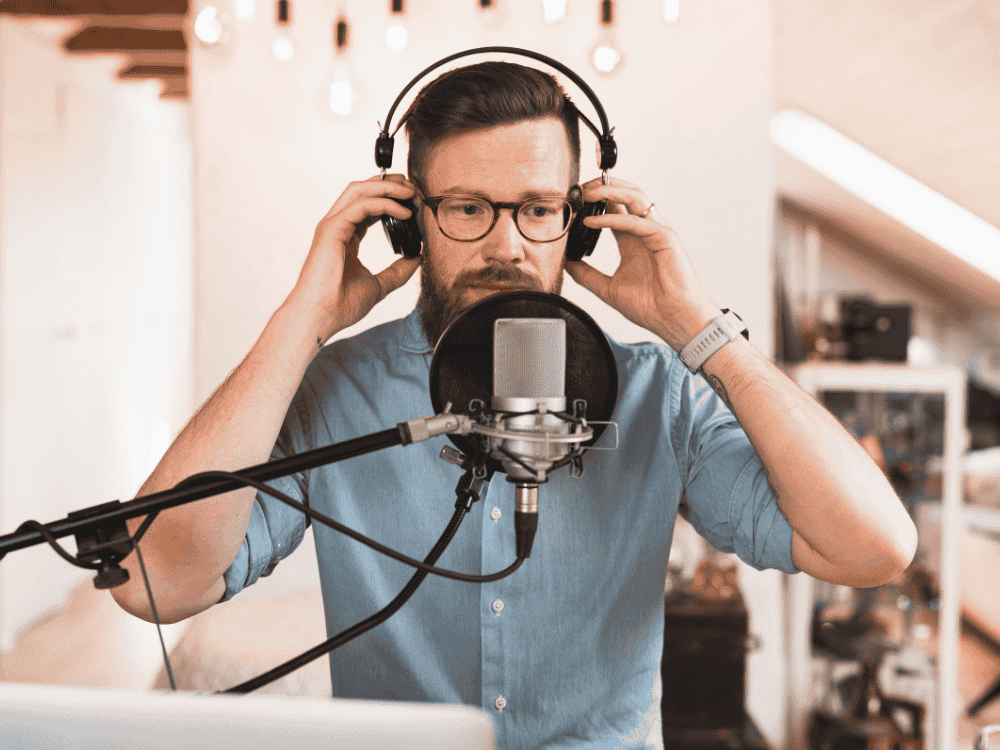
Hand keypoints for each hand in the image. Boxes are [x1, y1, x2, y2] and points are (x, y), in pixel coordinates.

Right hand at [289, 174, 421, 338]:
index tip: (414, 202)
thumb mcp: (379, 285)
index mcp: (345, 236)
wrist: (321, 316)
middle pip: (363, 190)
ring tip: (411, 192)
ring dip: (388, 187)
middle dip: (390, 184)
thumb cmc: (340, 305)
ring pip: (359, 190)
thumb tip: (416, 259)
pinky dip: (385, 203)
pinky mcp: (332, 229)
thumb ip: (397, 271)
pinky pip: (362, 205)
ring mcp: (333, 226)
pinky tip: (404, 211)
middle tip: (414, 188)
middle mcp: (337, 226)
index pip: (368, 206)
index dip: (391, 199)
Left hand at [564, 177, 718, 349]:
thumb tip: (567, 265)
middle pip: (625, 195)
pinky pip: (636, 221)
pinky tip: (591, 222)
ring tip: (585, 193)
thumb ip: (588, 276)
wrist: (674, 321)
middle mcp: (645, 231)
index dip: (594, 200)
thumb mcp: (608, 290)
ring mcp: (657, 232)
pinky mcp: (665, 238)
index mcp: (633, 240)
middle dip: (601, 186)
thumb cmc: (651, 307)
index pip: (614, 209)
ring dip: (609, 191)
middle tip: (578, 189)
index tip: (572, 201)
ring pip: (635, 196)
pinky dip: (612, 218)